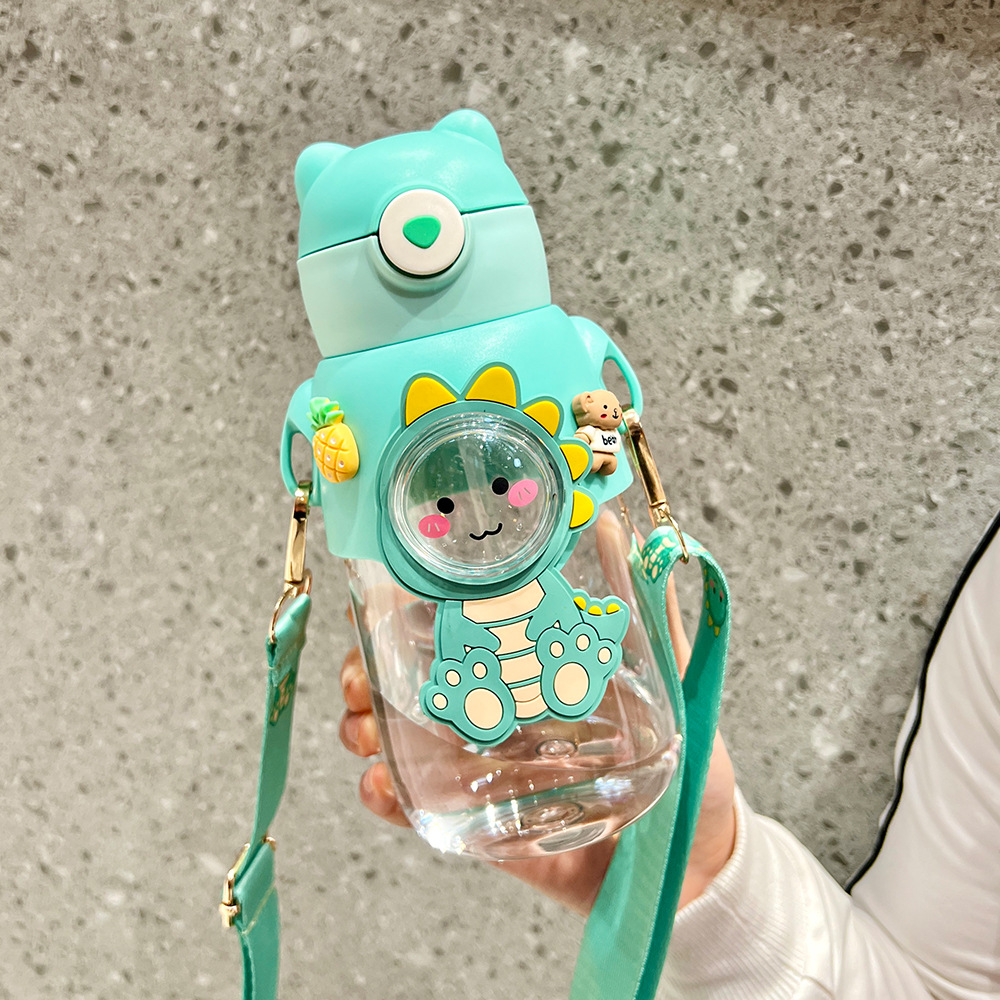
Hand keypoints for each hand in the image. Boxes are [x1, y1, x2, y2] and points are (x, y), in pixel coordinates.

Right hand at [339, 513, 735, 915]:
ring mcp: (482, 772)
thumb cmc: (685, 772)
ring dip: (364, 727)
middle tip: (364, 674)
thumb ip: (649, 618)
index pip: (453, 635)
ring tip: (367, 727)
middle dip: (366, 672)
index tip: (377, 602)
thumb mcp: (668, 685)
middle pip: (405, 684)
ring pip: (396, 740)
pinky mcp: (481, 827)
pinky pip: (417, 811)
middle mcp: (494, 717)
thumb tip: (618, 532)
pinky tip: (380, 783)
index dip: (402, 616)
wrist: (693, 866)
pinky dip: (385, 796)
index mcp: (527, 676)